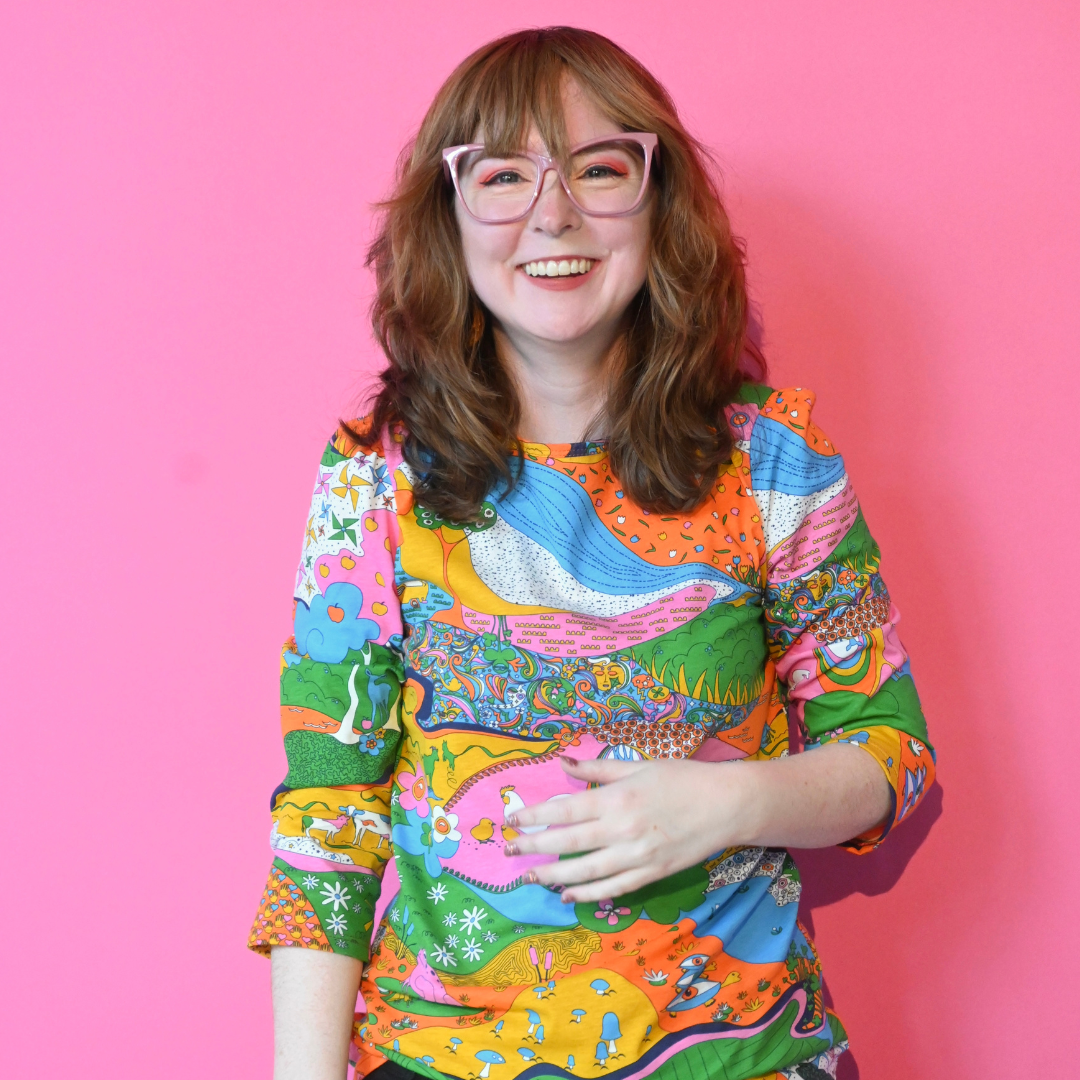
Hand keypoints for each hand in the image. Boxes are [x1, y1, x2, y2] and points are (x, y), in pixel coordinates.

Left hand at [503, 743, 892, 904]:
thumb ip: (597, 769)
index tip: (512, 820)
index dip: (534, 817)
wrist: (726, 805)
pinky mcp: (650, 874)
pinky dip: (586, 895)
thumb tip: (563, 762)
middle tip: (508, 851)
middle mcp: (621, 829)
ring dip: (552, 876)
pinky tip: (567, 896)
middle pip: (566, 843)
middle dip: (533, 848)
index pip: (564, 810)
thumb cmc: (682, 778)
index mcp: (616, 798)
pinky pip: (611, 889)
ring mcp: (636, 856)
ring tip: (529, 878)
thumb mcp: (637, 765)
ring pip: (584, 872)